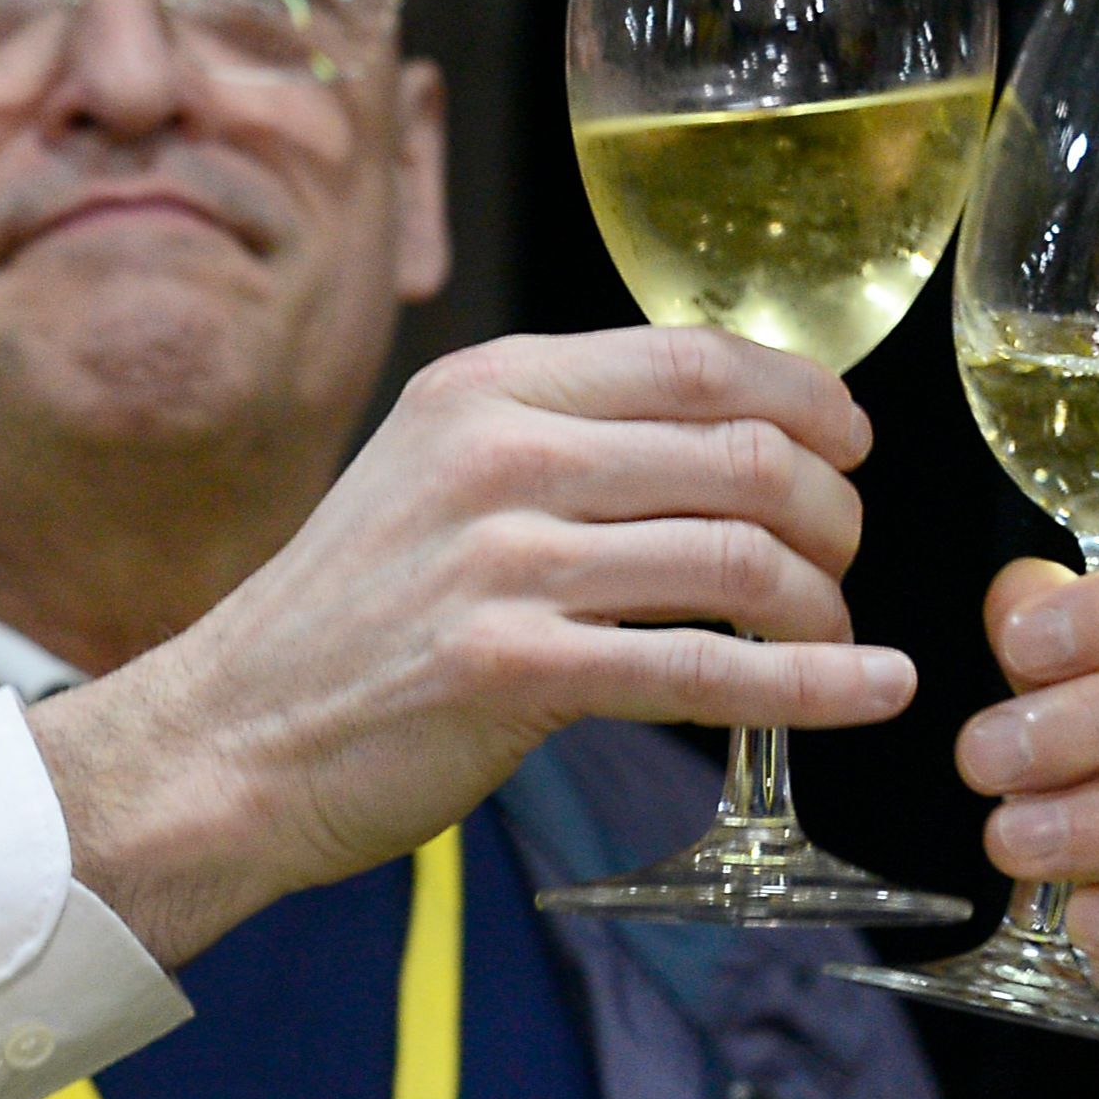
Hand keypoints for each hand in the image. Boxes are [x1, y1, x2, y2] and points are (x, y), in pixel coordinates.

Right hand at [37, 327, 918, 962]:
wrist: (230, 738)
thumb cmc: (345, 622)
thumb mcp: (432, 478)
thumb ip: (554, 442)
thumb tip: (717, 441)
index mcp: (488, 389)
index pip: (696, 360)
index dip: (806, 398)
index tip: (850, 441)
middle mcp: (498, 457)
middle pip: (742, 456)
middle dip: (832, 509)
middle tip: (843, 555)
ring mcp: (503, 564)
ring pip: (740, 558)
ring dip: (822, 603)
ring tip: (831, 634)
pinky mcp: (513, 672)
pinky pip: (706, 671)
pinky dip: (814, 687)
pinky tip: (869, 690)